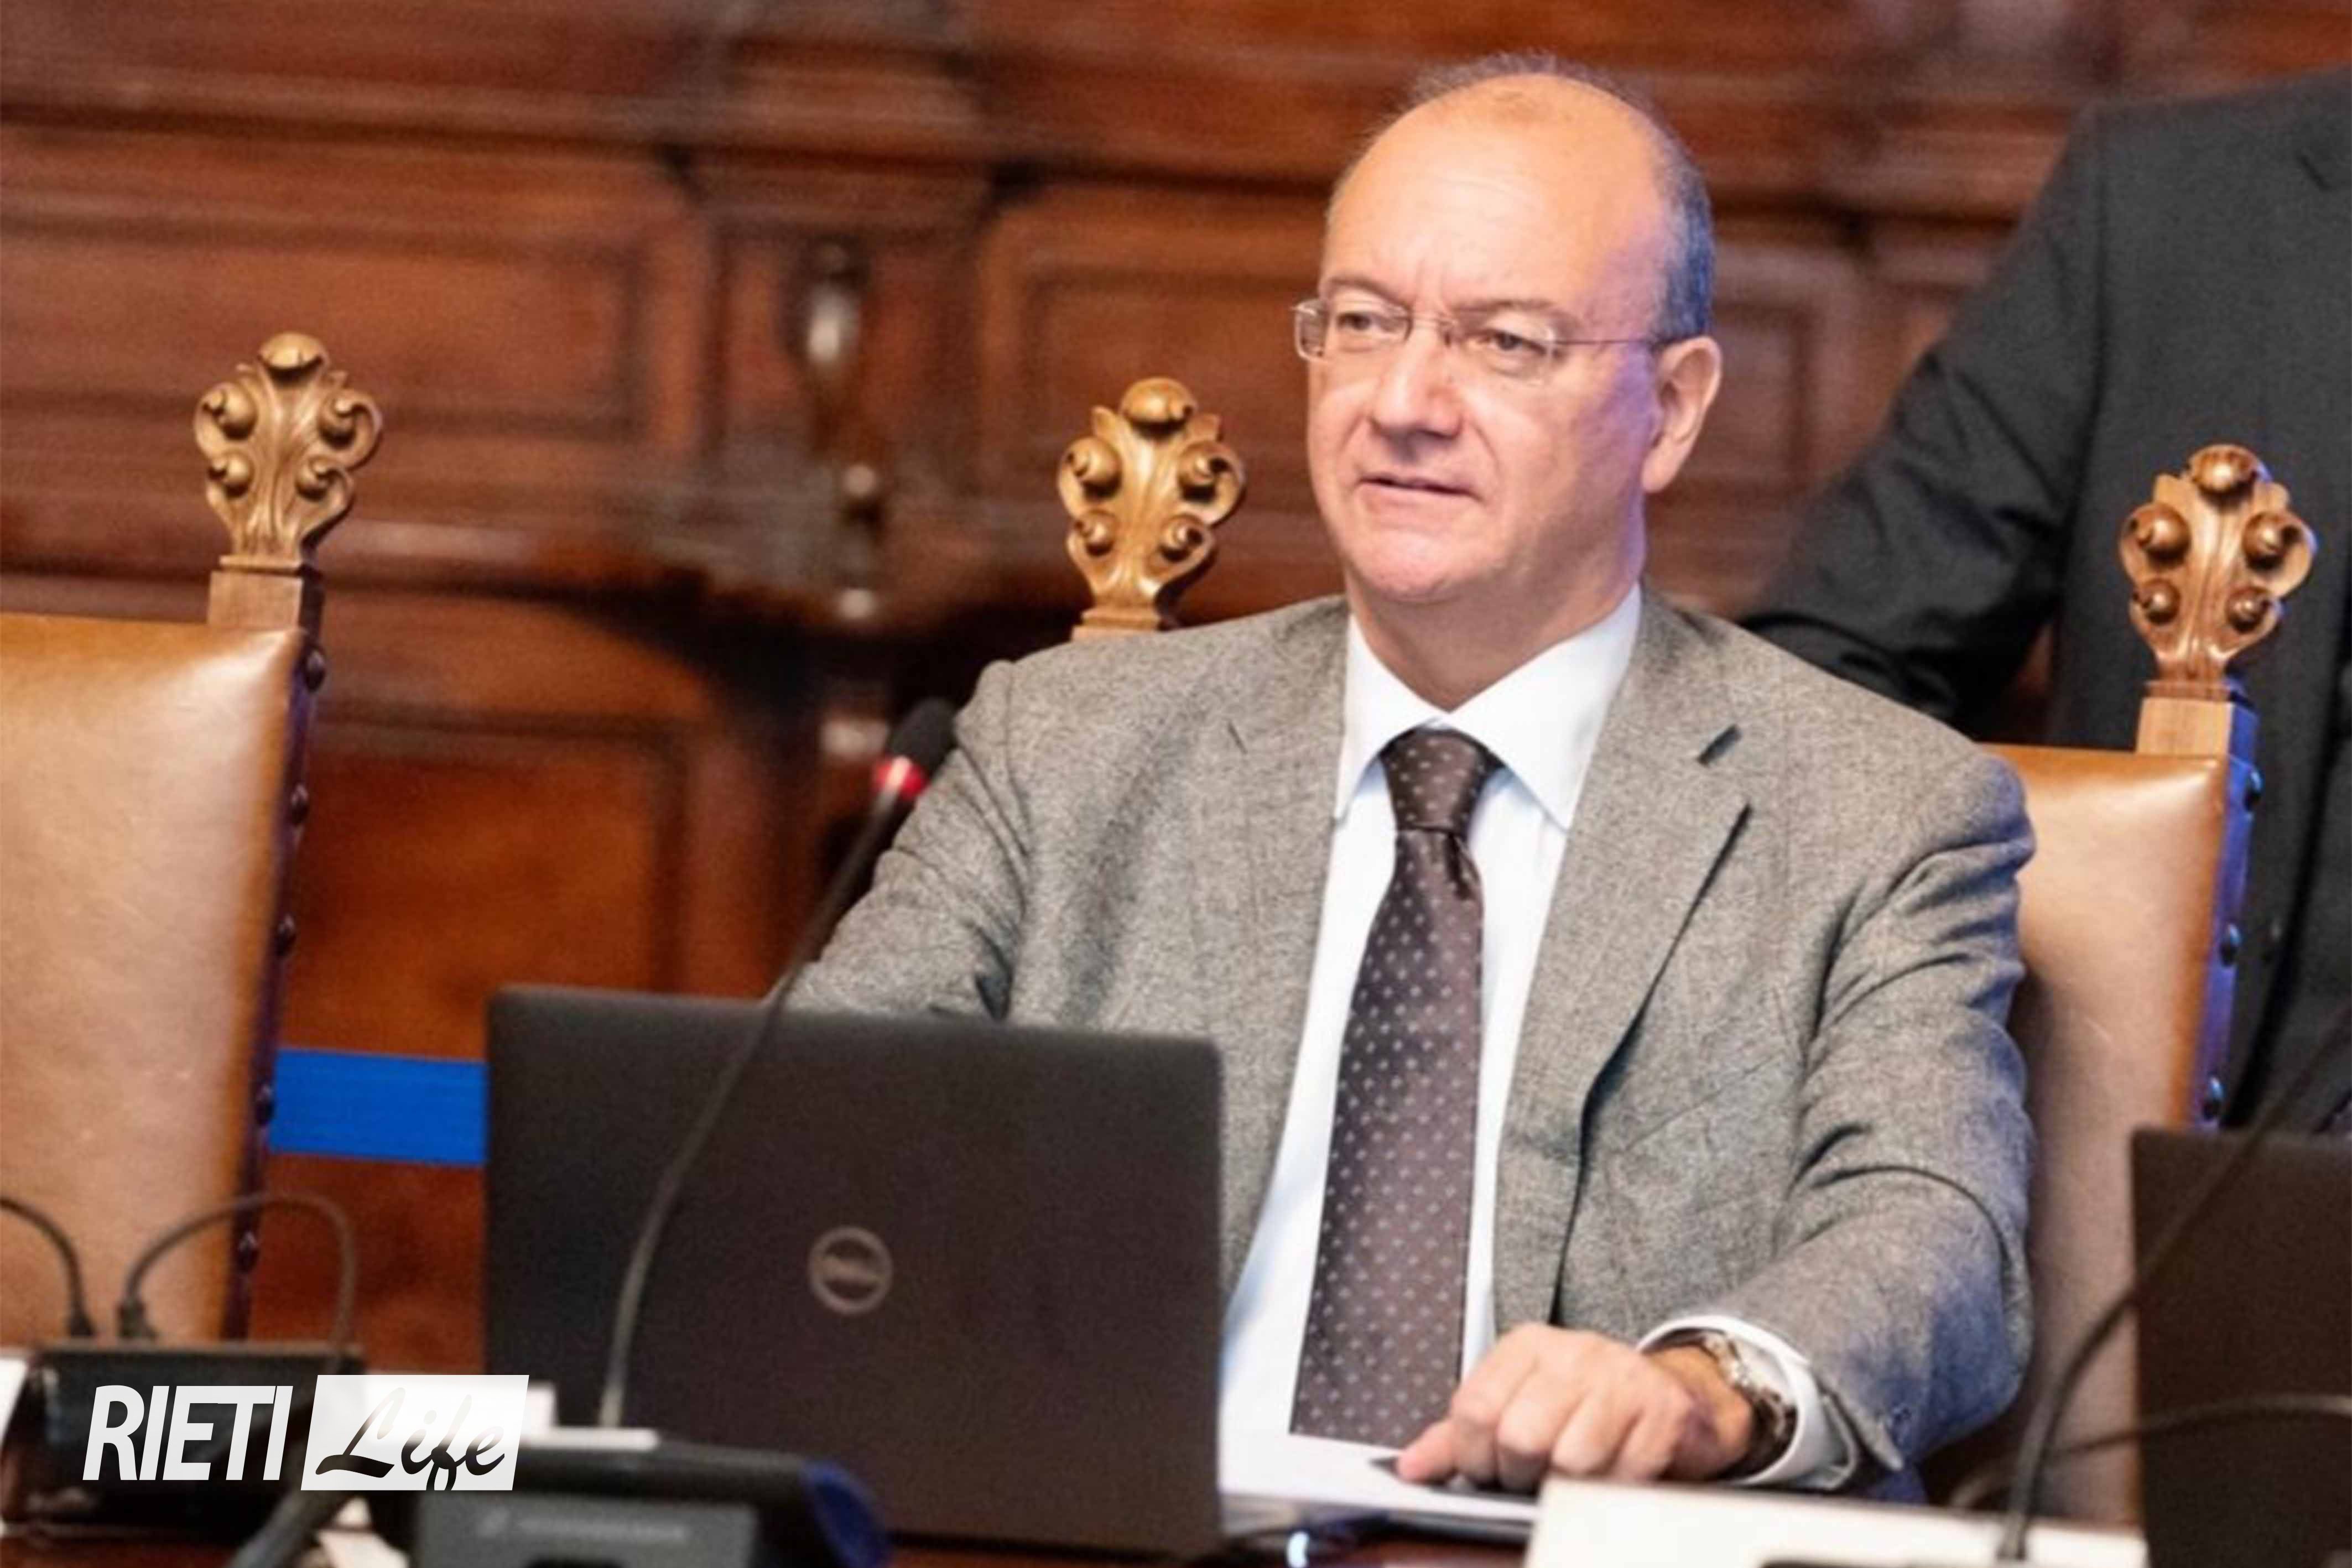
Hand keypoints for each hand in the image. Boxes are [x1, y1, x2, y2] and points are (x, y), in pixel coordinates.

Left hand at [1393, 1325, 1752, 1492]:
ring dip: (1569, 1487)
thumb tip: (1410, 1468)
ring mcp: (1622, 1379)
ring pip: (1570, 1461)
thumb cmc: (1586, 1406)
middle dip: (1522, 1475)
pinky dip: (1611, 1490)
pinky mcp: (1664, 1412)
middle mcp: (1573, 1353)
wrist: (1675, 1396)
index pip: (1474, 1409)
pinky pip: (1621, 1476)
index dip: (1474, 1457)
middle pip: (1520, 1438)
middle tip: (1535, 1476)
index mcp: (1527, 1346)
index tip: (1489, 1469)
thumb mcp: (1517, 1406)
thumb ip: (1459, 1437)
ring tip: (1575, 1475)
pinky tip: (1613, 1475)